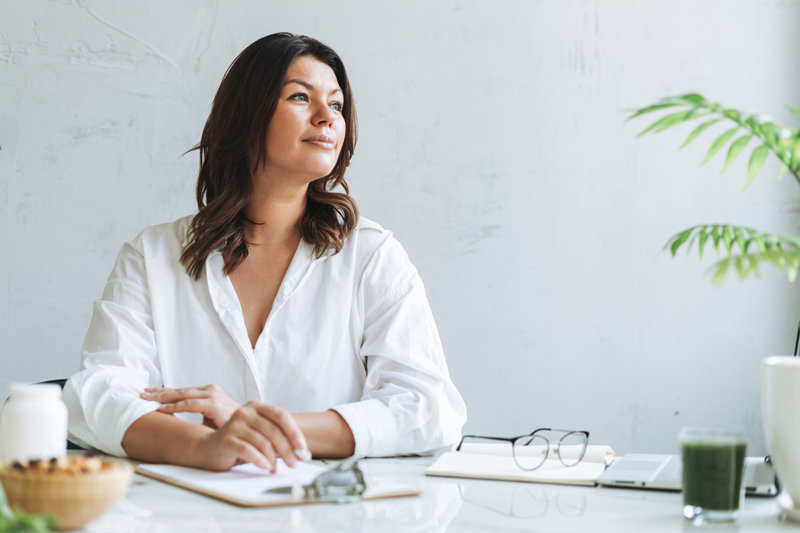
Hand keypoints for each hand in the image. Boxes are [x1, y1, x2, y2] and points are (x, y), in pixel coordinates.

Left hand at [141, 384, 239, 428]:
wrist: (248, 429)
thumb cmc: (229, 425)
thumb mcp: (209, 418)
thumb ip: (196, 413)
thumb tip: (177, 419)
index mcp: (208, 392)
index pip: (182, 390)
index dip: (164, 391)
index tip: (148, 392)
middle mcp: (210, 390)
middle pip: (179, 390)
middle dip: (159, 391)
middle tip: (141, 393)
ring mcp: (212, 396)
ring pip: (182, 395)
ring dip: (162, 396)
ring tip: (146, 399)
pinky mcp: (214, 405)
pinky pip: (190, 405)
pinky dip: (174, 406)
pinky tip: (161, 408)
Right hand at [192, 401, 308, 471]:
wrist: (210, 448)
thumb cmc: (240, 441)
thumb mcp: (261, 436)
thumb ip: (280, 439)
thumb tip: (302, 453)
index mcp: (256, 406)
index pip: (281, 415)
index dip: (294, 431)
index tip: (302, 447)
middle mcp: (245, 412)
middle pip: (273, 430)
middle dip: (287, 449)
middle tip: (294, 463)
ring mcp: (234, 425)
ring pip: (262, 442)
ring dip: (273, 459)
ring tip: (276, 468)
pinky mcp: (226, 440)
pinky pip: (248, 450)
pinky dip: (260, 460)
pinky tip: (265, 467)